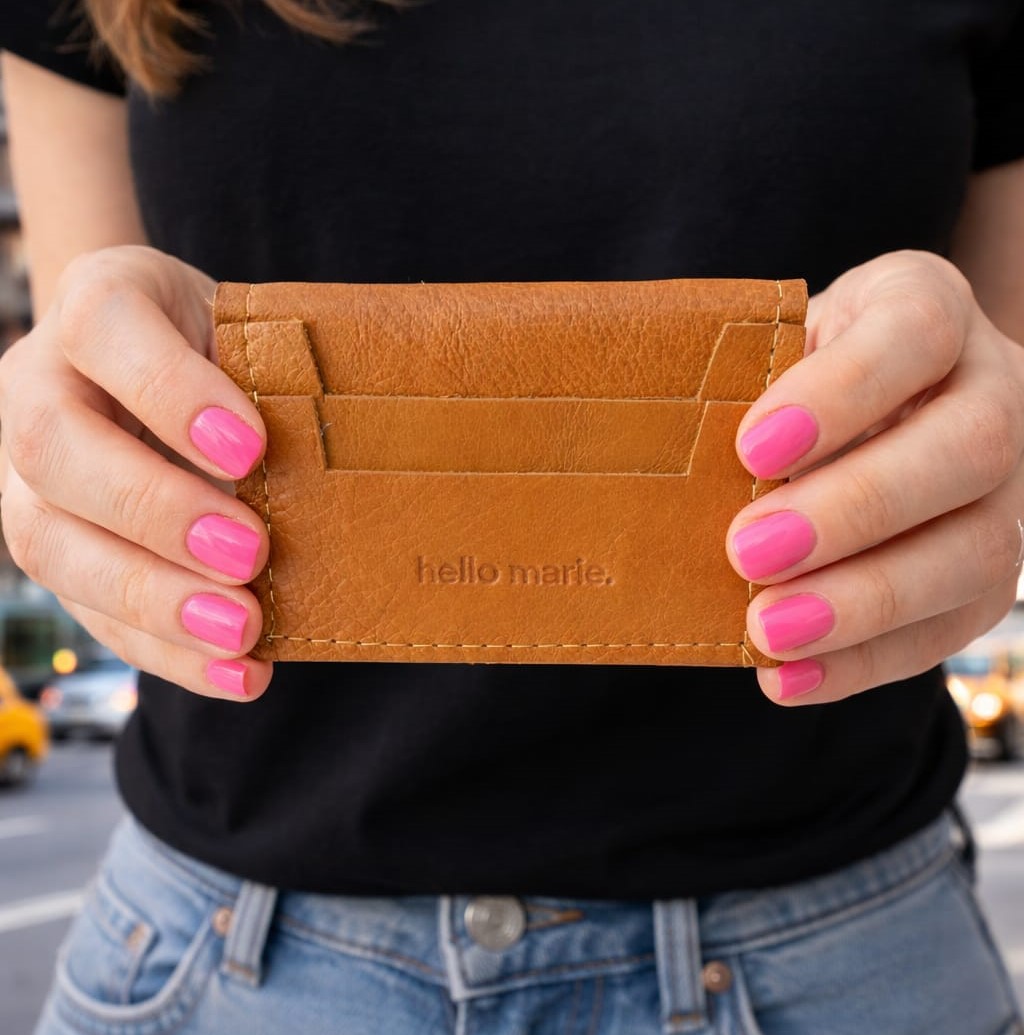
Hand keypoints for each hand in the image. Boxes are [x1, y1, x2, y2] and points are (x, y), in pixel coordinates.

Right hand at [0, 246, 272, 699]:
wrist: (163, 366)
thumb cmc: (222, 346)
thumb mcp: (252, 329)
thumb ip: (276, 376)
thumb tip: (343, 468)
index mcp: (96, 304)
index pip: (105, 326)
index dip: (171, 389)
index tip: (252, 446)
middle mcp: (36, 384)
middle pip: (52, 447)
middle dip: (155, 509)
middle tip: (250, 551)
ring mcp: (26, 474)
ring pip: (49, 542)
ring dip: (153, 600)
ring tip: (242, 631)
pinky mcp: (55, 548)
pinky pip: (88, 611)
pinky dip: (166, 652)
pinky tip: (236, 674)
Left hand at [727, 250, 1023, 703]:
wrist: (856, 414)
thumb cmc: (792, 375)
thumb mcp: (767, 348)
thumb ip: (741, 385)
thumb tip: (669, 465)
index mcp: (931, 311)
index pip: (914, 331)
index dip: (840, 393)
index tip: (751, 448)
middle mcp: (997, 393)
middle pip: (967, 449)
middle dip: (854, 509)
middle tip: (748, 549)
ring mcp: (1010, 490)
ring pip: (979, 551)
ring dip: (865, 600)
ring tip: (768, 627)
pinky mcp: (991, 575)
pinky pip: (950, 628)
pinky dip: (863, 661)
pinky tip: (786, 676)